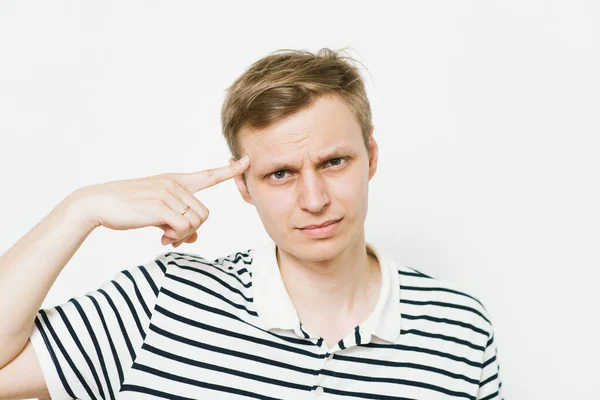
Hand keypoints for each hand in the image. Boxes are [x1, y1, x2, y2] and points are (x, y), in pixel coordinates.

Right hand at [70, 156, 249, 247]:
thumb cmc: (128, 208)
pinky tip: (161, 239)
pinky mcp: (160, 207)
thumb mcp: (157, 214)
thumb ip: (178, 222)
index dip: (229, 170)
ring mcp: (167, 194)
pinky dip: (176, 238)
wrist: (98, 204)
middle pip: (204, 214)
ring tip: (165, 237)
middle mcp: (174, 184)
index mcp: (175, 181)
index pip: (207, 175)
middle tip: (173, 238)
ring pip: (196, 222)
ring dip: (183, 236)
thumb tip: (194, 238)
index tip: (246, 161)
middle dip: (191, 230)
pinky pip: (184, 227)